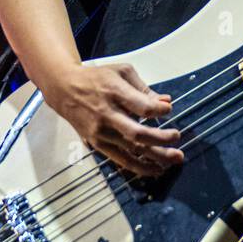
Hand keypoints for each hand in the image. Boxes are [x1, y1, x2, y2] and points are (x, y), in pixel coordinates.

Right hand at [42, 62, 182, 175]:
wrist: (65, 88)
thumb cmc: (97, 78)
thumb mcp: (122, 72)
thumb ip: (145, 88)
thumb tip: (166, 101)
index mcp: (114, 92)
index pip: (143, 107)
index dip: (160, 110)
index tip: (169, 110)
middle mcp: (107, 114)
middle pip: (137, 133)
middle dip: (161, 139)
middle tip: (177, 137)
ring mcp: (101, 132)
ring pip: (130, 150)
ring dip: (155, 157)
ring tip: (174, 159)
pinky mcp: (97, 143)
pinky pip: (120, 159)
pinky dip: (138, 166)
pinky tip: (154, 169)